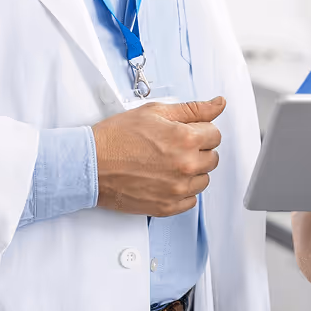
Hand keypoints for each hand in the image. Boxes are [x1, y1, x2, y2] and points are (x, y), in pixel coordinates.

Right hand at [93, 97, 223, 216]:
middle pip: (212, 158)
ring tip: (167, 163)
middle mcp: (185, 166)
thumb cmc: (117, 137)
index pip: (215, 135)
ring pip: (203, 180)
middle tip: (173, 146)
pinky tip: (164, 179)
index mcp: (185, 139)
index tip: (185, 132)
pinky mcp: (167, 207)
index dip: (199, 130)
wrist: (91, 164)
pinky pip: (191, 200)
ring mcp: (177, 189)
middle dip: (197, 150)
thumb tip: (219, 104)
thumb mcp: (155, 112)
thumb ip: (193, 109)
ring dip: (192, 171)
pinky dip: (182, 191)